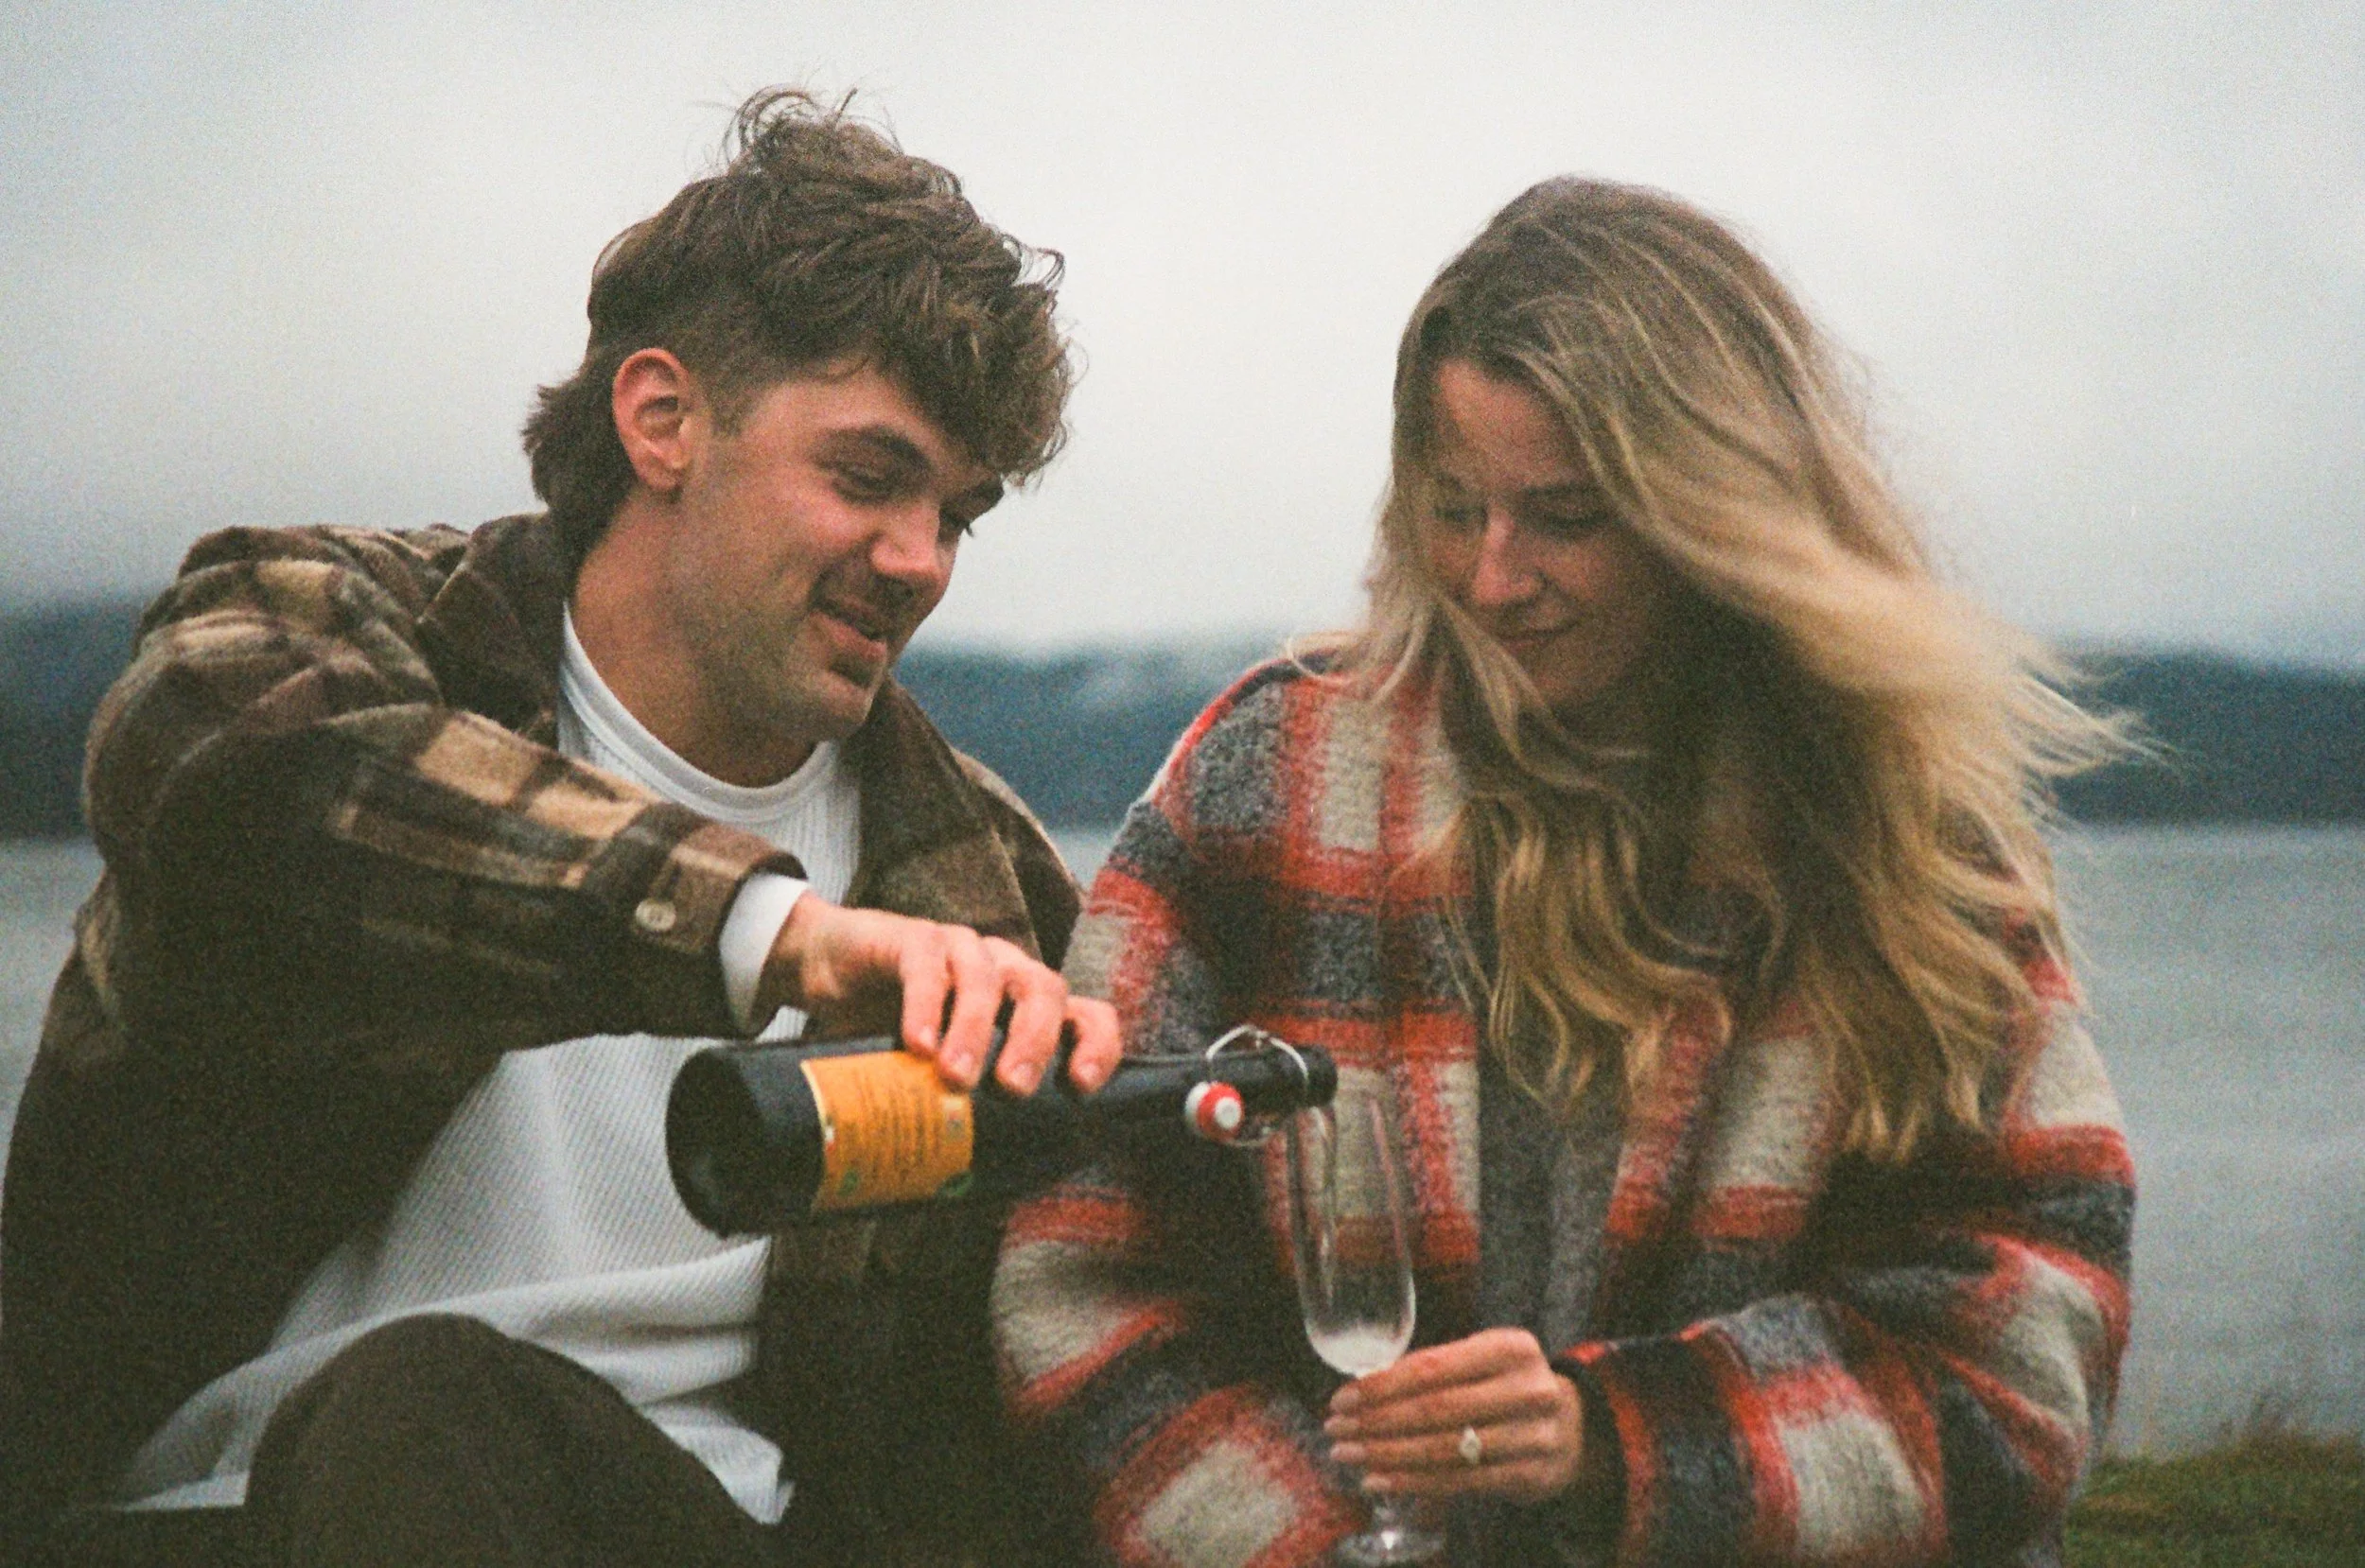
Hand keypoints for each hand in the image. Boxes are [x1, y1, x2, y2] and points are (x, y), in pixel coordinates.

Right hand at [759, 896, 1120, 1095]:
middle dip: (1035, 1042)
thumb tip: (968, 1187)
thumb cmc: (893, 1027)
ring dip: (976, 1030)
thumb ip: (958, 1108)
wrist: (827, 971)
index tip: (1081, 1087)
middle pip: (1044, 990)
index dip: (1096, 1045)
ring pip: (987, 979)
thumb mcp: (933, 1071)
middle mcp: (1003, 970)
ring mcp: (960, 948)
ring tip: (956, 1077)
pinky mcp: (912, 939)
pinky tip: (917, 1044)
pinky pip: (927, 967)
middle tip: (1012, 1090)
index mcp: (1025, 1004)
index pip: (1086, 1014)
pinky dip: (925, 1006)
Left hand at [1323, 1328, 1583, 1503]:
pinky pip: (1459, 1481)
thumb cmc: (1506, 1385)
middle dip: (1376, 1422)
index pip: (1433, 1367)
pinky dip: (1412, 1482)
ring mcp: (1533, 1435)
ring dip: (1386, 1455)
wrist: (1572, 1427)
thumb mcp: (1482, 1360)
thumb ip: (1434, 1367)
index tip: (1343, 1397)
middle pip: (1435, 1410)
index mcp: (1510, 1347)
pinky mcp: (1530, 1474)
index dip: (1382, 1386)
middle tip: (1335, 1429)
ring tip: (1347, 1455)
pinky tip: (1379, 1479)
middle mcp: (1527, 1389)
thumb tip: (1362, 1388)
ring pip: (1444, 1449)